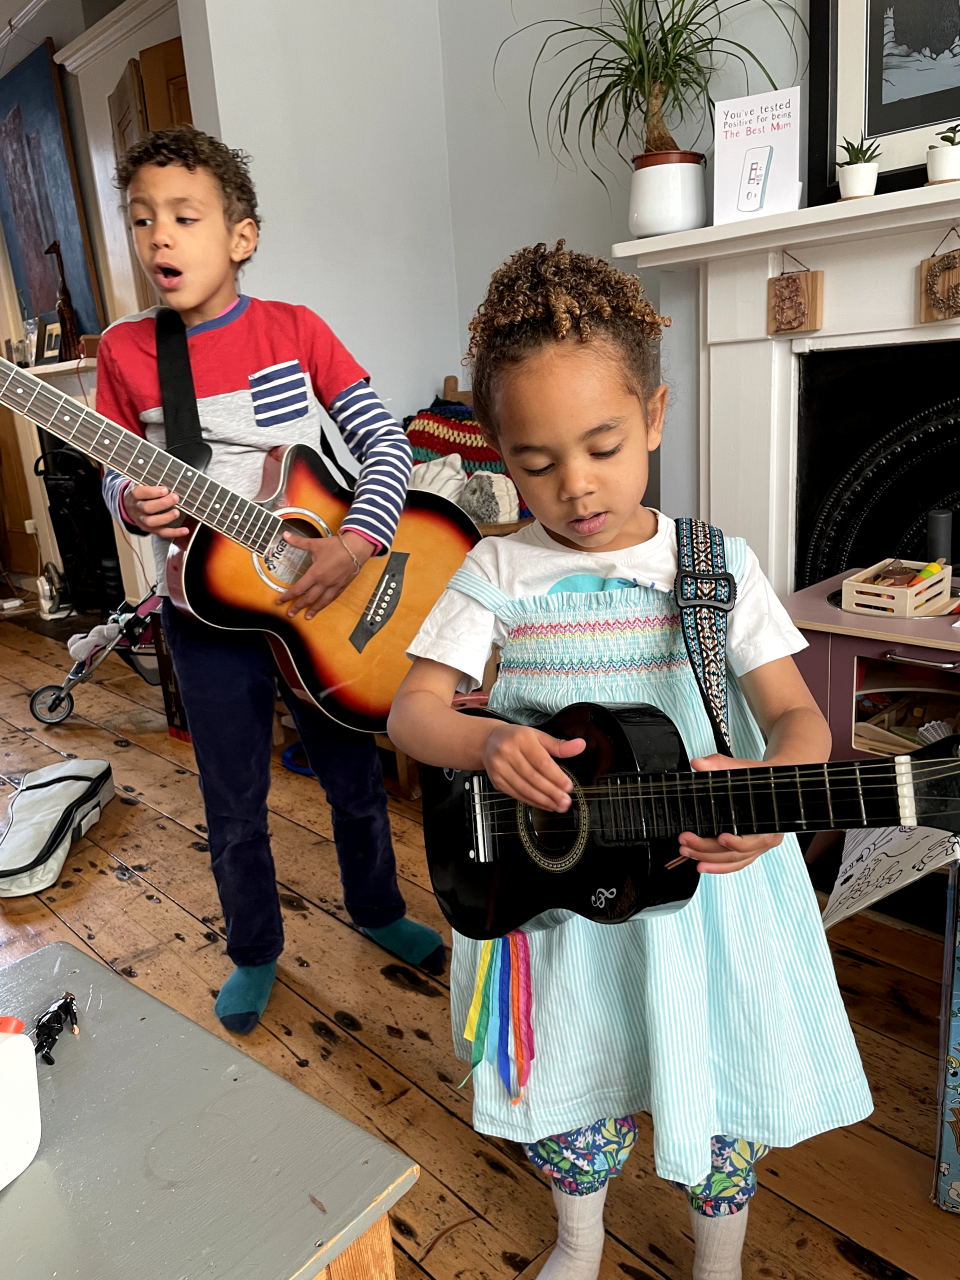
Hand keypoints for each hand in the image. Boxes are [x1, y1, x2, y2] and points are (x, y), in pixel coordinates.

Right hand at [122, 483, 188, 538]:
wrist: (128, 506)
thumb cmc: (141, 493)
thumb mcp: (142, 483)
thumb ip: (152, 482)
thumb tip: (171, 478)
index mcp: (135, 495)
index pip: (140, 493)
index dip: (153, 492)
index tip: (165, 489)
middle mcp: (137, 508)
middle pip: (147, 508)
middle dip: (163, 503)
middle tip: (175, 498)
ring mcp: (143, 520)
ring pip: (152, 522)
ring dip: (166, 518)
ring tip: (177, 512)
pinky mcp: (150, 529)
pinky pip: (161, 533)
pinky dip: (174, 532)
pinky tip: (184, 530)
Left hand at [276, 529, 374, 619]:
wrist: (357, 548)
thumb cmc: (337, 546)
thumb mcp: (315, 543)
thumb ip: (299, 542)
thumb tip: (285, 535)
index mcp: (315, 573)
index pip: (298, 589)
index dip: (288, 596)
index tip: (281, 601)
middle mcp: (324, 583)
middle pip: (308, 599)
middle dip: (298, 607)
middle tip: (290, 614)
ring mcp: (334, 586)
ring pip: (322, 602)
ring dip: (313, 610)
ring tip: (307, 616)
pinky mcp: (342, 586)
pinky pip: (332, 598)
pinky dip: (326, 603)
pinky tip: (323, 606)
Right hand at [481, 722, 584, 812]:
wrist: (488, 742)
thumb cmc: (517, 738)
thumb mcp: (538, 736)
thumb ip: (559, 745)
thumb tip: (580, 746)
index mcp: (522, 739)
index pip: (541, 761)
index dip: (555, 776)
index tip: (568, 786)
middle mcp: (508, 753)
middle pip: (533, 777)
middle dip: (552, 792)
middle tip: (566, 801)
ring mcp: (500, 768)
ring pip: (524, 789)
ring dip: (543, 800)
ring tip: (558, 806)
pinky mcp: (496, 781)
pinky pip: (517, 795)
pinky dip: (532, 802)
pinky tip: (545, 805)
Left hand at [677, 753, 782, 873]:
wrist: (776, 787)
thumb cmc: (763, 779)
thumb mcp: (744, 768)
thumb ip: (720, 765)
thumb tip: (698, 764)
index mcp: (771, 820)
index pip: (756, 838)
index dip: (738, 842)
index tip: (721, 838)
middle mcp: (766, 837)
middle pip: (737, 853)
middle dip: (708, 849)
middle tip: (687, 841)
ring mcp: (757, 846)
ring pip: (733, 861)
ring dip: (708, 859)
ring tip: (687, 852)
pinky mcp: (749, 851)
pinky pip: (734, 864)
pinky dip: (717, 866)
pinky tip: (701, 864)